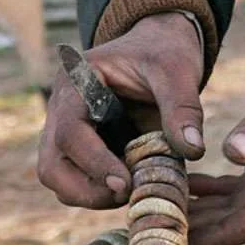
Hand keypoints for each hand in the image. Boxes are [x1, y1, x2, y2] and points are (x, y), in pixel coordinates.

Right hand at [38, 12, 204, 208]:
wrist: (159, 48)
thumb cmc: (164, 54)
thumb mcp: (178, 71)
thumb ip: (183, 107)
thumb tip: (193, 150)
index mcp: (76, 83)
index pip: (70, 133)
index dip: (95, 163)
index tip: (125, 184)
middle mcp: (61, 110)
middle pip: (50, 166)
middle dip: (85, 191)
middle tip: (127, 195)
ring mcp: (66, 133)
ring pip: (58, 179)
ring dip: (91, 196)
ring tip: (133, 191)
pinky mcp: (82, 150)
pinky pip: (78, 182)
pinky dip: (100, 193)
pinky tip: (133, 186)